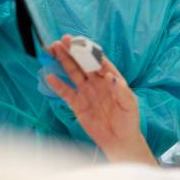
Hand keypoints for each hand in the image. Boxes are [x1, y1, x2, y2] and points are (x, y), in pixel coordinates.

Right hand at [45, 35, 155, 164]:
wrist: (119, 140)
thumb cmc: (128, 120)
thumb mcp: (129, 104)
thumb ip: (120, 90)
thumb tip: (110, 77)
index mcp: (111, 78)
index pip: (99, 61)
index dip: (90, 51)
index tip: (81, 42)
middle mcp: (97, 82)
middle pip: (83, 63)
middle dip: (73, 51)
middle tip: (63, 40)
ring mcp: (86, 92)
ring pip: (73, 73)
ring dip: (64, 61)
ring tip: (54, 49)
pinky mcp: (77, 105)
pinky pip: (66, 92)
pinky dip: (57, 85)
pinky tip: (50, 76)